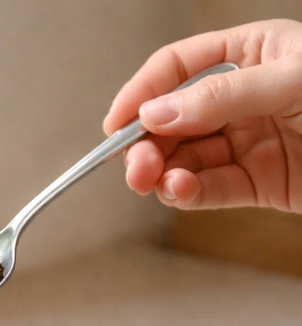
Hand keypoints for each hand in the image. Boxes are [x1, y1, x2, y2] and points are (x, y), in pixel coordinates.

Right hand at [104, 19, 301, 210]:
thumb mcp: (292, 80)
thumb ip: (222, 96)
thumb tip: (157, 114)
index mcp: (251, 55)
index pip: (177, 68)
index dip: (141, 92)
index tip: (116, 122)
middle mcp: (242, 99)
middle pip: (172, 120)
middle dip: (146, 143)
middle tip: (134, 164)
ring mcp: (248, 142)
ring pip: (184, 159)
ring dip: (160, 173)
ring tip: (154, 182)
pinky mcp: (258, 183)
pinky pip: (209, 190)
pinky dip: (188, 194)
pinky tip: (181, 191)